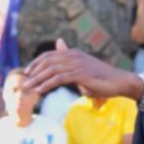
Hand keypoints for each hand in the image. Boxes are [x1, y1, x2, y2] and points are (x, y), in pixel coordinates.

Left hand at [25, 40, 141, 99]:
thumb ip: (72, 64)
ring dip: (37, 79)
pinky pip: (59, 78)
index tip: (28, 72)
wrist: (119, 81)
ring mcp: (77, 64)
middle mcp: (73, 55)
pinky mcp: (80, 74)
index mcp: (73, 53)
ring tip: (28, 88)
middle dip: (34, 72)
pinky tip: (40, 90)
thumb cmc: (102, 77)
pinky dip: (47, 84)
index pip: (49, 55)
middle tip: (24, 82)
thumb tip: (63, 57)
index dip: (37, 63)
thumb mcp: (84, 69)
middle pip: (47, 61)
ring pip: (51, 70)